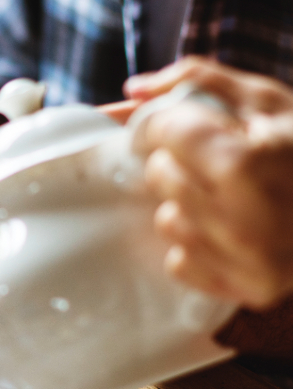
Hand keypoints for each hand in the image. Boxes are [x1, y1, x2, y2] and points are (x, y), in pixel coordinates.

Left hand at [126, 57, 292, 308]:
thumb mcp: (271, 101)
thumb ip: (200, 81)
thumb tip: (134, 90)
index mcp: (246, 164)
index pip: (167, 133)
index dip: (168, 123)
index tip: (179, 125)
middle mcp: (241, 220)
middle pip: (160, 176)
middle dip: (178, 160)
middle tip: (212, 160)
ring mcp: (245, 262)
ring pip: (166, 221)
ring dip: (187, 204)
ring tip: (228, 195)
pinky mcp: (249, 292)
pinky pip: (182, 262)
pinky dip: (199, 244)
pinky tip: (232, 230)